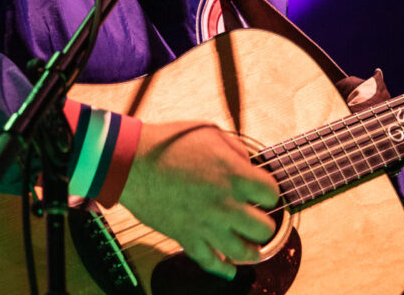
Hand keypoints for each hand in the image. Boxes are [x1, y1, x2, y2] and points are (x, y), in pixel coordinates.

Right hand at [118, 121, 279, 279]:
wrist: (132, 161)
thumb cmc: (170, 142)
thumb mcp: (212, 133)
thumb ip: (237, 151)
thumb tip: (249, 165)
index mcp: (234, 175)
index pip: (272, 193)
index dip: (270, 193)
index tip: (264, 193)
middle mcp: (225, 204)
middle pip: (262, 229)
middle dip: (264, 225)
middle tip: (259, 220)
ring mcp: (206, 224)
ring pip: (241, 252)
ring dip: (251, 251)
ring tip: (252, 248)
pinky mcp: (186, 237)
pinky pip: (209, 262)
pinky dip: (223, 269)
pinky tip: (230, 269)